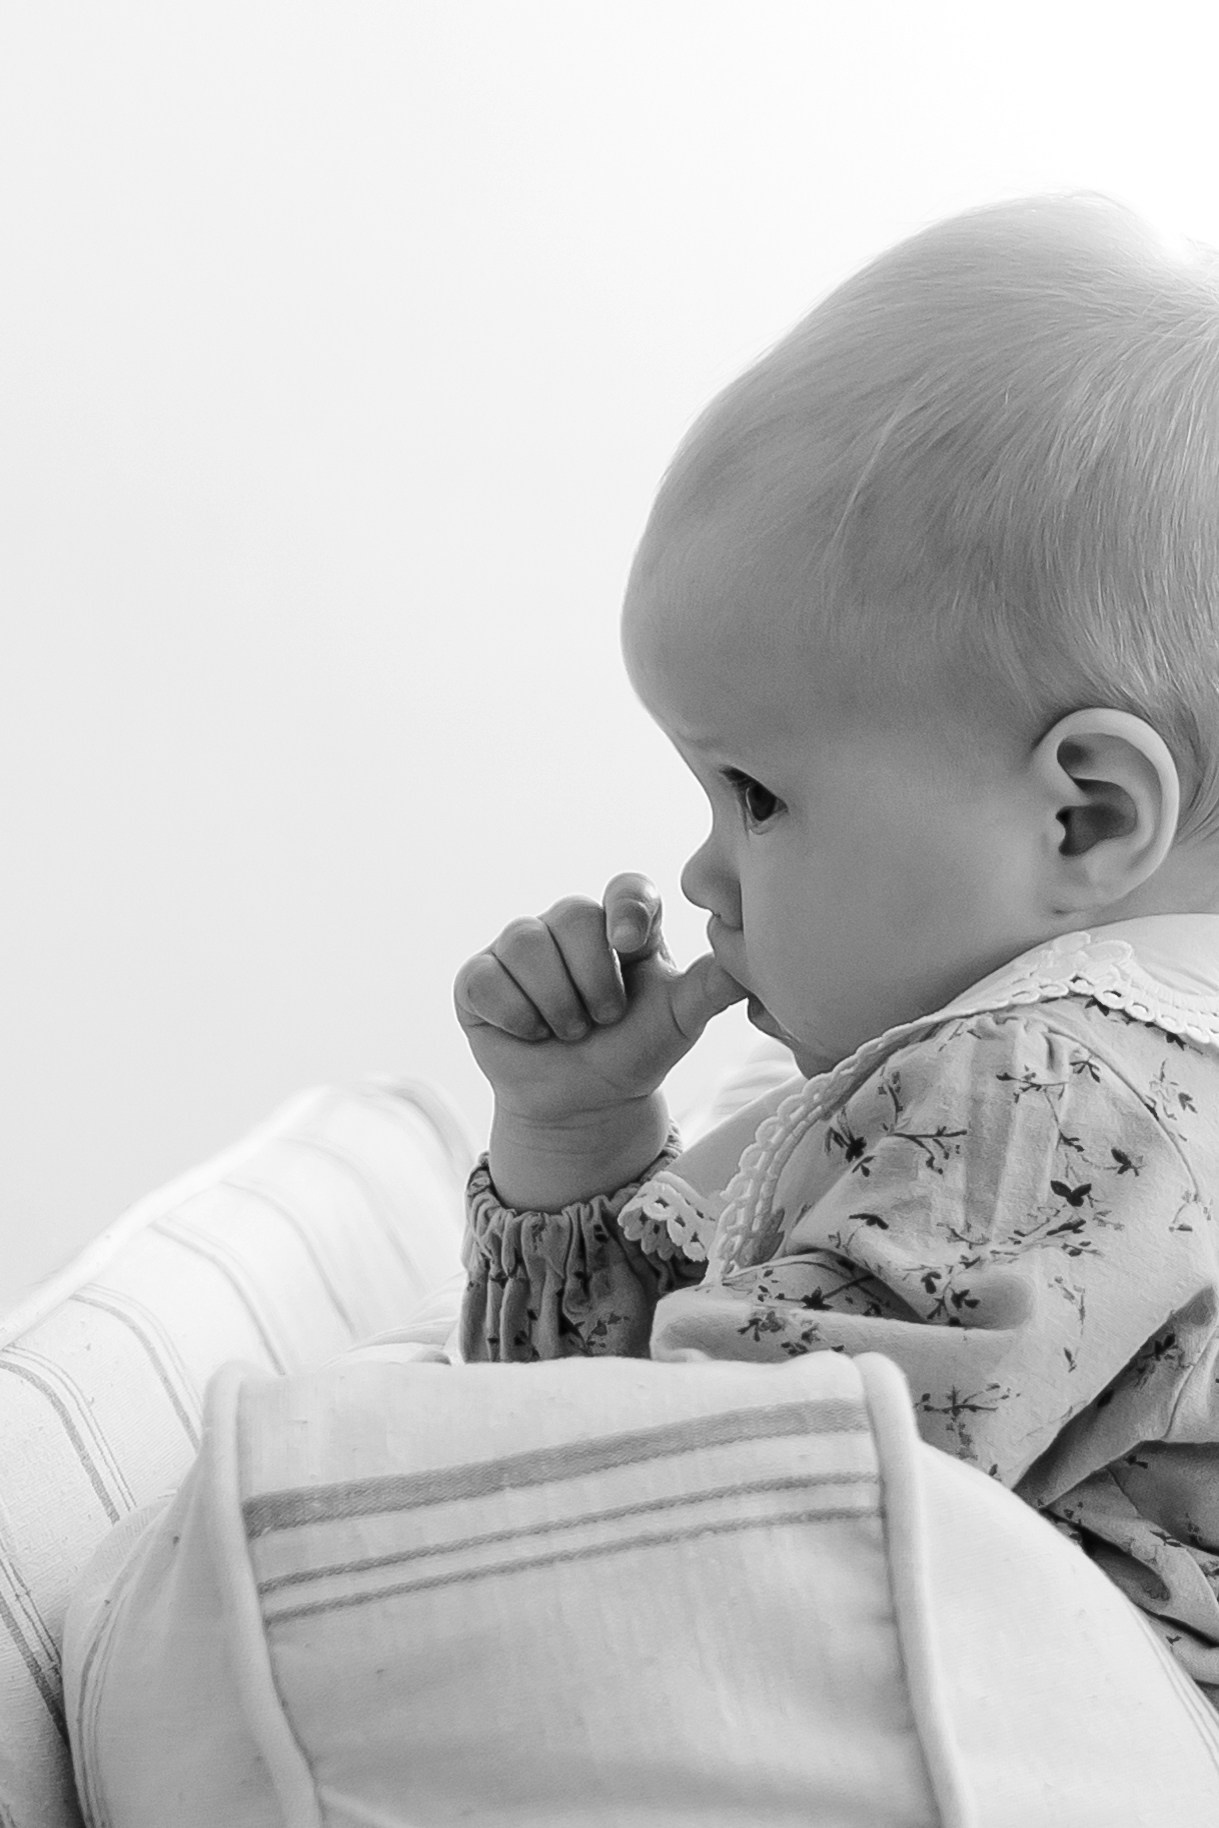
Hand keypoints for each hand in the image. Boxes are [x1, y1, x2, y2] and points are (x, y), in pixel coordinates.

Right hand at [454, 872, 746, 1129]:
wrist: (585, 1105)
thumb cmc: (636, 1051)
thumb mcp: (679, 1021)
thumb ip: (712, 987)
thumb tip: (751, 962)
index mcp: (624, 923)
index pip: (626, 887)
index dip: (625, 907)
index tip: (629, 945)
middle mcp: (570, 924)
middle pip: (572, 915)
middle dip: (594, 981)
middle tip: (604, 1020)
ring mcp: (520, 947)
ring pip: (525, 943)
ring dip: (556, 1003)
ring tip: (572, 1032)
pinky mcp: (478, 978)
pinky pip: (485, 979)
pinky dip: (513, 1015)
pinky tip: (531, 1035)